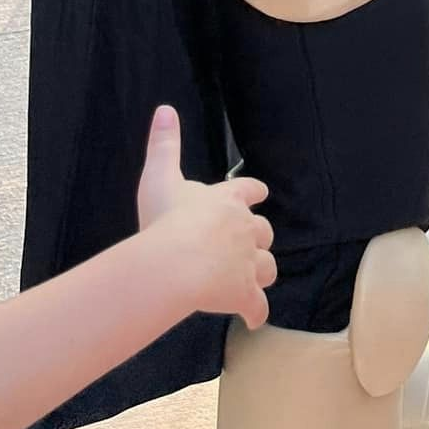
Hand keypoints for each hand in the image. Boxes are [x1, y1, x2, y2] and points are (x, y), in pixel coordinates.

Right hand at [136, 106, 276, 329]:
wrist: (176, 262)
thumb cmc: (165, 220)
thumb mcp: (160, 176)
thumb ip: (165, 144)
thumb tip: (164, 109)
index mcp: (228, 201)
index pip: (249, 190)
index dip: (254, 192)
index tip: (261, 193)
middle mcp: (245, 229)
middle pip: (263, 232)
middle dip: (259, 237)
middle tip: (252, 243)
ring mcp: (248, 262)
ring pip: (267, 267)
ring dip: (262, 272)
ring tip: (255, 280)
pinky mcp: (244, 293)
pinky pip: (256, 306)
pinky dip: (256, 312)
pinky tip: (254, 319)